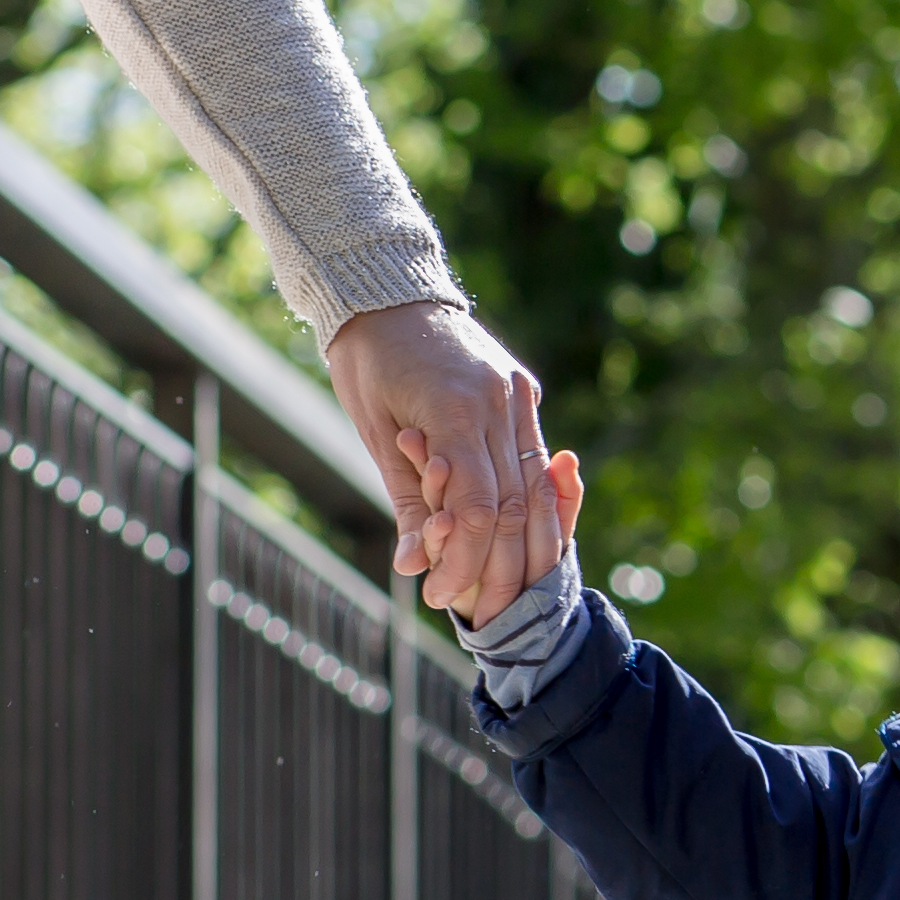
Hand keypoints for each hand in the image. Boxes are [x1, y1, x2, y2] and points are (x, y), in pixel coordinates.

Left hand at [325, 296, 569, 616]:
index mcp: (456, 409)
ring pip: (533, 488)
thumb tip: (413, 565)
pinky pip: (532, 458)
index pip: (476, 508)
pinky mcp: (521, 389)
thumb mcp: (374, 433)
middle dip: (497, 567)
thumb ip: (407, 499)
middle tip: (475, 610)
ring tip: (495, 583)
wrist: (387, 290)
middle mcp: (498, 401)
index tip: (438, 594)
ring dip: (520, 543)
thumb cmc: (367, 362)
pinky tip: (516, 536)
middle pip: (515, 506)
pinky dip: (527, 502)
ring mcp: (516, 393)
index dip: (464, 560)